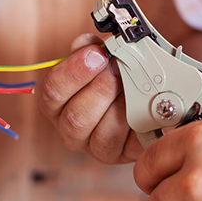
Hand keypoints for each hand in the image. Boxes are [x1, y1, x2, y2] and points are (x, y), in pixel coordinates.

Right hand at [39, 33, 142, 163]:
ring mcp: (97, 148)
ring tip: (136, 86)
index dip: (74, 72)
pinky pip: (134, 145)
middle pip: (76, 117)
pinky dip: (144, 125)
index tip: (97, 54)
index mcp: (56, 105)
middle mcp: (71, 131)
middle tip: (120, 69)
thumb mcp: (98, 59)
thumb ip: (89, 49)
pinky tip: (149, 106)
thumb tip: (87, 43)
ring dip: (123, 107)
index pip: (52, 91)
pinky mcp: (125, 156)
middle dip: (102, 89)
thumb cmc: (113, 77)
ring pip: (104, 136)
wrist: (141, 97)